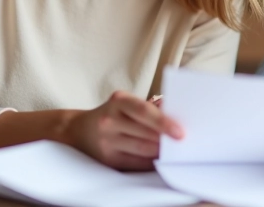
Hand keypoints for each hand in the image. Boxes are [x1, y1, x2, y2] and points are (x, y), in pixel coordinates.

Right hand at [62, 91, 182, 170]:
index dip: (164, 122)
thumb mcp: (126, 103)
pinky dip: (151, 162)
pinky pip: (135, 163)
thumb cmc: (113, 114)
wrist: (80, 130)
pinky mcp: (107, 159)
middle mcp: (109, 120)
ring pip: (142, 149)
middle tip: (183, 143)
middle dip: (166, 139)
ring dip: (161, 151)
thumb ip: (149, 107)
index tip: (181, 132)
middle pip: (145, 133)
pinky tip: (160, 159)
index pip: (143, 111)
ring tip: (174, 150)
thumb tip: (176, 114)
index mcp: (118, 101)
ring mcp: (106, 141)